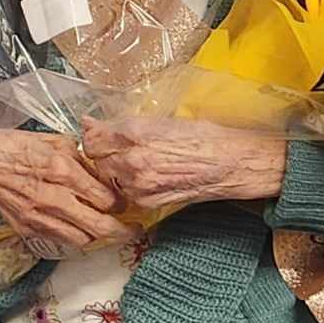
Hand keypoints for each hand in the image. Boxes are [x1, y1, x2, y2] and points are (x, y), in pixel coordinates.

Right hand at [0, 125, 122, 253]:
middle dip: (123, 231)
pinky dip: (75, 237)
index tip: (125, 202)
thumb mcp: (52, 140)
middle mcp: (52, 197)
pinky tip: (79, 227)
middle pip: (100, 226)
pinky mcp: (27, 228)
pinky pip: (61, 240)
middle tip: (133, 229)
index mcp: (61, 169)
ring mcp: (39, 216)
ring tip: (105, 228)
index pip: (105, 198)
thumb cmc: (13, 146)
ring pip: (83, 239)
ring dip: (98, 235)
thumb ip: (80, 157)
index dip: (121, 202)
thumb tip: (104, 170)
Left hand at [81, 117, 287, 210]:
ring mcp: (139, 184)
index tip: (98, 135)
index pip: (91, 138)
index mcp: (134, 132)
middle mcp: (132, 160)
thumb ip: (122, 125)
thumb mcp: (160, 120)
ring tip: (135, 164)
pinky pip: (125, 194)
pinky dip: (128, 187)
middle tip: (117, 150)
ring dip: (113, 172)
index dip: (93, 136)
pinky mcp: (148, 202)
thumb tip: (92, 123)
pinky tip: (146, 177)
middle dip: (102, 154)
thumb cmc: (203, 137)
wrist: (232, 163)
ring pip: (107, 178)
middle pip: (95, 159)